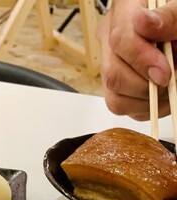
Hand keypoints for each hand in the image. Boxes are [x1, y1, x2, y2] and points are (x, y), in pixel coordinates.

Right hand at [98, 0, 176, 118]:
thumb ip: (170, 16)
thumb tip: (143, 22)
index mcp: (124, 9)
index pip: (120, 40)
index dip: (142, 60)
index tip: (166, 72)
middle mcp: (110, 37)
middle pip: (113, 75)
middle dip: (146, 86)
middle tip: (171, 82)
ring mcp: (110, 63)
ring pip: (115, 98)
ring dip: (147, 101)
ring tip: (169, 87)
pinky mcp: (115, 85)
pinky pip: (123, 107)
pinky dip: (146, 108)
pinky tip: (162, 95)